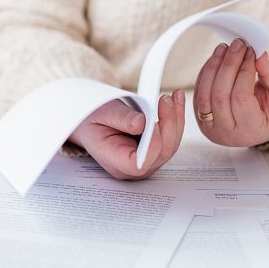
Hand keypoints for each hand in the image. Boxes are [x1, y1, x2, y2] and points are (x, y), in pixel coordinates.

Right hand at [68, 92, 184, 179]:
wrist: (92, 125)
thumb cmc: (95, 121)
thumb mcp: (103, 114)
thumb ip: (121, 119)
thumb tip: (142, 122)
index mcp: (115, 162)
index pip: (139, 164)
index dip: (151, 145)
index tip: (151, 122)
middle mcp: (133, 169)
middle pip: (160, 154)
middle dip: (168, 124)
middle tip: (164, 100)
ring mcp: (146, 164)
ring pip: (171, 146)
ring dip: (175, 120)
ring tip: (173, 97)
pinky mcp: (155, 155)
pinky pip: (171, 140)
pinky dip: (176, 120)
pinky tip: (176, 102)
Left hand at [193, 40, 268, 145]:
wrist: (260, 130)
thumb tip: (260, 53)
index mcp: (249, 130)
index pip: (241, 97)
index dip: (244, 71)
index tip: (251, 51)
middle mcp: (225, 133)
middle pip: (220, 95)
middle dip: (228, 65)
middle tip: (238, 44)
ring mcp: (209, 128)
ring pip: (204, 94)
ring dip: (213, 67)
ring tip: (224, 47)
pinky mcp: (199, 120)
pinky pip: (198, 93)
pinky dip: (205, 73)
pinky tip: (216, 58)